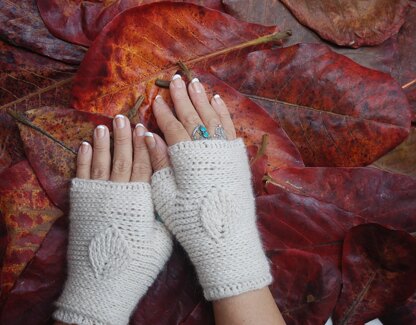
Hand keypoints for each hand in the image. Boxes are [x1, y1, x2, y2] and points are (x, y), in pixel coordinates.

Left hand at [54, 116, 171, 324]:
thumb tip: (169, 193)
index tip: (144, 127)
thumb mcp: (161, 240)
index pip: (143, 164)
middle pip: (122, 158)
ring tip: (104, 125)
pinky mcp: (82, 204)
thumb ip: (164, 213)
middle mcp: (118, 192)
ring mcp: (98, 196)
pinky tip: (84, 145)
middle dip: (124, 137)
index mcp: (140, 199)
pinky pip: (82, 176)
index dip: (144, 145)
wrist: (104, 282)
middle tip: (124, 117)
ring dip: (103, 142)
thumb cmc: (138, 263)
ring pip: (101, 163)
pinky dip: (82, 160)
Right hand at [148, 75, 271, 300]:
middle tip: (175, 80)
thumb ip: (159, 163)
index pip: (172, 127)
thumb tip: (149, 136)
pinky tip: (217, 100)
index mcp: (186, 157)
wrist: (224, 237)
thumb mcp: (166, 195)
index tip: (156, 99)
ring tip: (194, 82)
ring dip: (202, 98)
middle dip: (182, 97)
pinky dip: (223, 112)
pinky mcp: (238, 156)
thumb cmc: (190, 221)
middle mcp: (207, 148)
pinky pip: (229, 127)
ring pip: (212, 117)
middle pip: (192, 116)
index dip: (163, 113)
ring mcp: (225, 150)